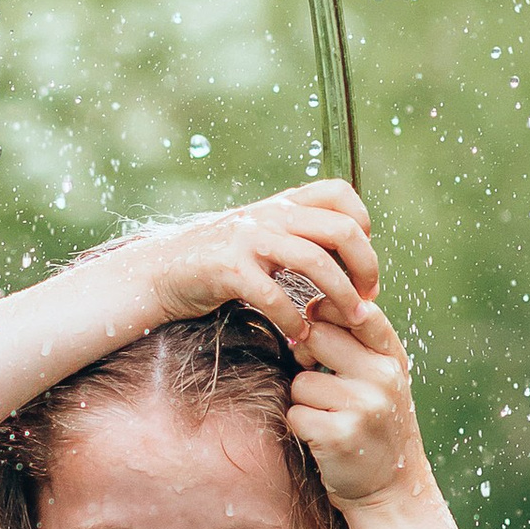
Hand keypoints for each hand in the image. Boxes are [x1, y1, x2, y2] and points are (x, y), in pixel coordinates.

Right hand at [135, 180, 378, 341]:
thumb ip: (297, 235)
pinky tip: (300, 335)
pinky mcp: (229, 268)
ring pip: (315, 261)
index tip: (362, 263)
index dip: (364, 225)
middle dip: (365, 267)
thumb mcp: (262, 235)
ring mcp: (249, 238)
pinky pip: (274, 295)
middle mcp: (270, 214)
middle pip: (341, 228)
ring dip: (341, 297)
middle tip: (368, 299)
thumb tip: (347, 254)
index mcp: (283, 204)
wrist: (162, 271)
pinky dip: (294, 319)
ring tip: (349, 322)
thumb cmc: (219, 262)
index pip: (340, 193)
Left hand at [286, 305, 426, 508]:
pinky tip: (324, 439)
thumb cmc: (377, 425)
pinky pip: (296, 414)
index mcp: (393, 357)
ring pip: (301, 381)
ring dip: (304, 401)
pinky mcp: (340, 436)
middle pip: (317, 336)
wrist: (393, 489)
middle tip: (318, 378)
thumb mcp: (382, 379)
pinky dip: (301, 427)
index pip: (358, 311)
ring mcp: (364, 407)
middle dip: (306, 355)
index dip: (327, 311)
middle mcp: (383, 377)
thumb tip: (308, 306)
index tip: (318, 326)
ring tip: (330, 418)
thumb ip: (358, 343)